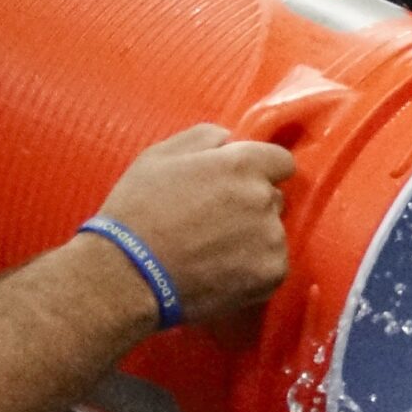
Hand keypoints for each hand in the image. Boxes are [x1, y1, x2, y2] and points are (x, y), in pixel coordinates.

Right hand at [95, 125, 294, 323]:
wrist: (131, 273)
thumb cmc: (138, 209)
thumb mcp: (159, 157)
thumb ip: (203, 138)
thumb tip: (230, 138)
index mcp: (241, 166)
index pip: (280, 161)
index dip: (260, 169)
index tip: (238, 182)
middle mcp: (264, 199)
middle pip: (274, 197)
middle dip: (252, 203)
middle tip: (213, 218)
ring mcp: (272, 239)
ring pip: (273, 232)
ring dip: (253, 236)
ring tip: (212, 247)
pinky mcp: (272, 273)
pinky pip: (272, 262)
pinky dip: (253, 265)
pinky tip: (221, 267)